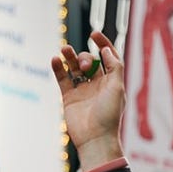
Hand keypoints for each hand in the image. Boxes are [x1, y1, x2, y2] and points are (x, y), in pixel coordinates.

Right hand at [52, 31, 125, 169]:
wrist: (94, 138)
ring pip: (74, 67)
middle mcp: (97, 85)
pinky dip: (58, 67)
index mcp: (112, 82)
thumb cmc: (109, 115)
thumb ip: (114, 66)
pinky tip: (55, 59)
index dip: (103, 44)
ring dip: (69, 56)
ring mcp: (82, 90)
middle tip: (84, 66)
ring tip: (64, 50)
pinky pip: (62, 78)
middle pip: (89, 61)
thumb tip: (106, 49)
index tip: (94, 34)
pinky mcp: (69, 97)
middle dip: (85, 58)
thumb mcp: (117, 87)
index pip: (108, 57)